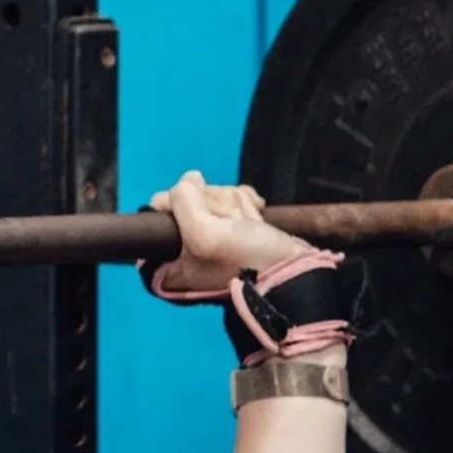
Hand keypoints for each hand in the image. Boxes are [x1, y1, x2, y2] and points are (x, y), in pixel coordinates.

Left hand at [151, 170, 305, 291]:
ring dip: (233, 206)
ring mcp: (210, 240)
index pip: (156, 213)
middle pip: (187, 200)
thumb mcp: (203, 233)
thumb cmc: (247, 262)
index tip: (199, 217)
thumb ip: (184, 200)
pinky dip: (245, 203)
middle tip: (230, 227)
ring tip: (247, 226)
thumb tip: (189, 178)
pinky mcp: (234, 230)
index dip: (178, 206)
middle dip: (215, 206)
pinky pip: (231, 199)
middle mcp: (184, 253)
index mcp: (166, 264)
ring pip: (212, 197)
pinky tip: (255, 217)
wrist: (296, 274)